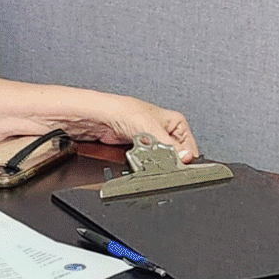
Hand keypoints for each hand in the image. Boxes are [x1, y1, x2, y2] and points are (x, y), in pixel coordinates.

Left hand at [60, 97, 198, 161]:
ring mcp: (147, 143)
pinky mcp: (133, 153)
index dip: (186, 156)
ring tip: (147, 161)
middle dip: (168, 161)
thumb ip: (169, 145)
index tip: (183, 165)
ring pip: (158, 162)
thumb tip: (186, 158)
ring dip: (153, 165)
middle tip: (163, 164)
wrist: (90, 119)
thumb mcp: (150, 126)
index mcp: (172, 121)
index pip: (189, 144)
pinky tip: (137, 165)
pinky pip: (143, 166)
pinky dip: (141, 168)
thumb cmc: (116, 109)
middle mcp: (160, 131)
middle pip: (174, 155)